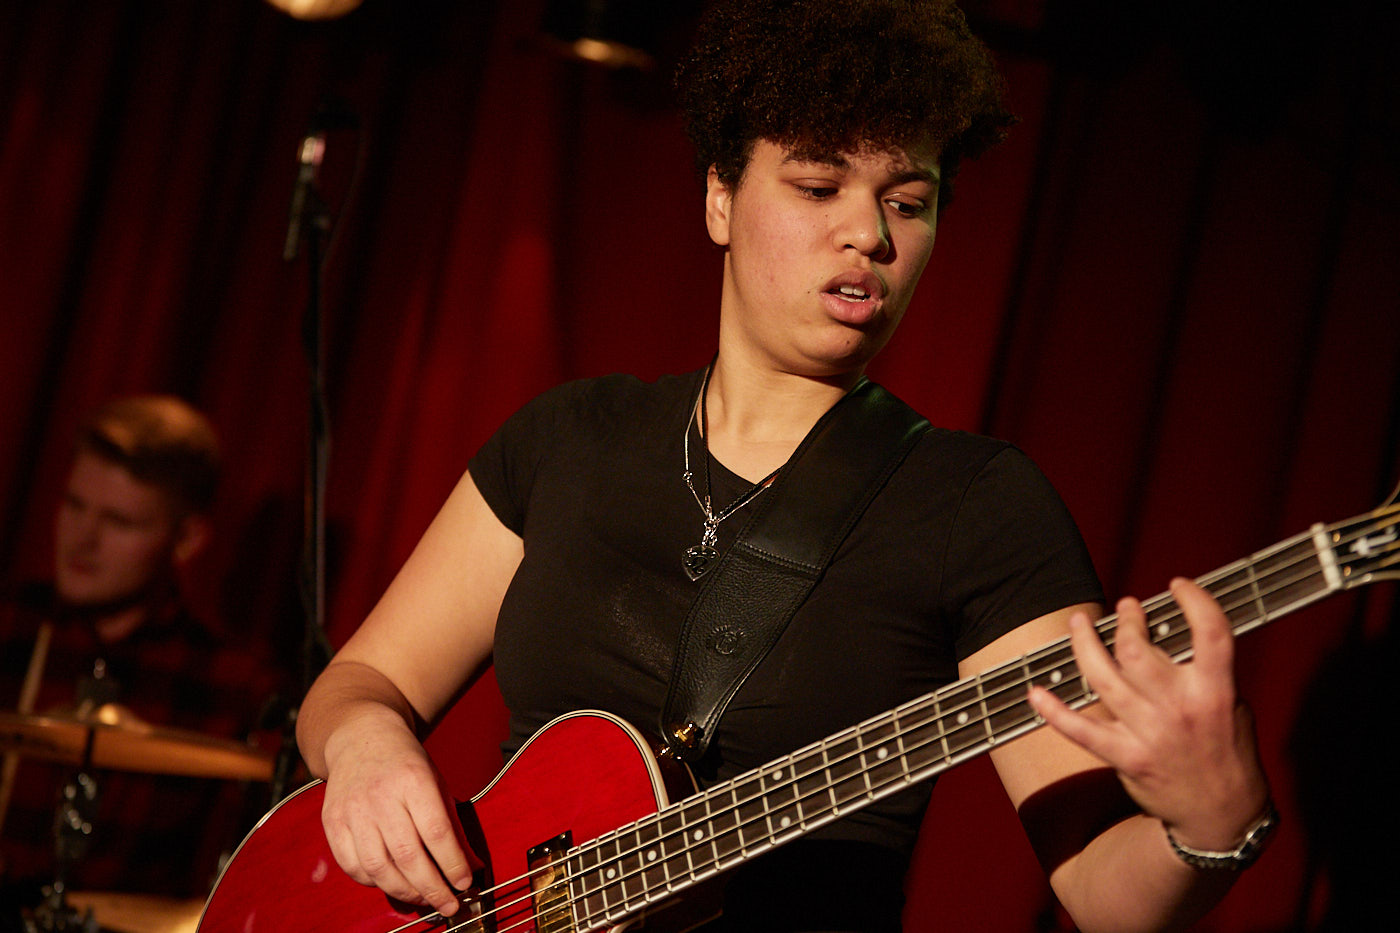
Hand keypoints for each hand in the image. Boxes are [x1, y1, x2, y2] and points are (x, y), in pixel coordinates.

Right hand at [319, 711, 478, 915]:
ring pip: (378, 867)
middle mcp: (381, 796)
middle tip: (449, 904)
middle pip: (407, 855)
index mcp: (413, 780)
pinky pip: (352, 865)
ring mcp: (353, 810)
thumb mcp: (437, 783)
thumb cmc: (405, 764)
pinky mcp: (332, 822)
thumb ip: (453, 825)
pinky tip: (392, 883)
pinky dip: (374, 882)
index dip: (452, 864)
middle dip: (432, 887)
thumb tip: (470, 866)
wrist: (361, 739)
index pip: (436, 832)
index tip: (465, 883)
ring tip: (424, 899)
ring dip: (404, 891)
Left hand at [1028, 578, 1270, 850]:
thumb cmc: (1227, 754)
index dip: (1195, 601)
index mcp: (1215, 691)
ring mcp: (1149, 732)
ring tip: (1080, 624)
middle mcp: (1180, 708)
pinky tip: (1035, 693)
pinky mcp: (1126, 756)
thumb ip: (1206, 672)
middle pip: (1138, 650)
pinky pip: (1081, 730)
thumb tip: (1175, 635)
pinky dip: (1053, 712)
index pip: (1211, 632)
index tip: (1178, 584)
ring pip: (1102, 677)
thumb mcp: (1232, 706)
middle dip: (1125, 621)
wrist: (1220, 815)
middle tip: (1123, 608)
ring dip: (1084, 644)